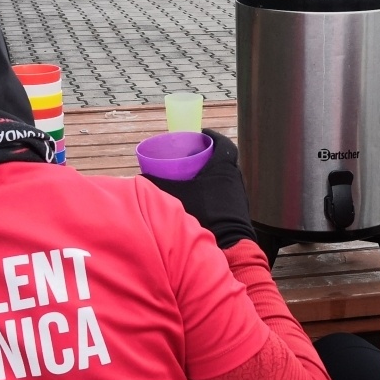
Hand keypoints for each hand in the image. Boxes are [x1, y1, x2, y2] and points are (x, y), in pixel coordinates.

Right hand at [145, 129, 256, 249]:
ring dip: (211, 174)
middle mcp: (235, 177)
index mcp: (224, 167)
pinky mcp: (238, 210)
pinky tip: (201, 198)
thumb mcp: (178, 195)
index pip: (224, 144)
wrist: (229, 244)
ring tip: (193, 176)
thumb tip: (141, 176)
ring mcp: (238, 195)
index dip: (213, 137)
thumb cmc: (205, 213)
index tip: (201, 135)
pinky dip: (214, 190)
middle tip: (192, 156)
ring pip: (224, 177)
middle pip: (223, 160)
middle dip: (208, 156)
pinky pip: (225, 192)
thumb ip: (159, 184)